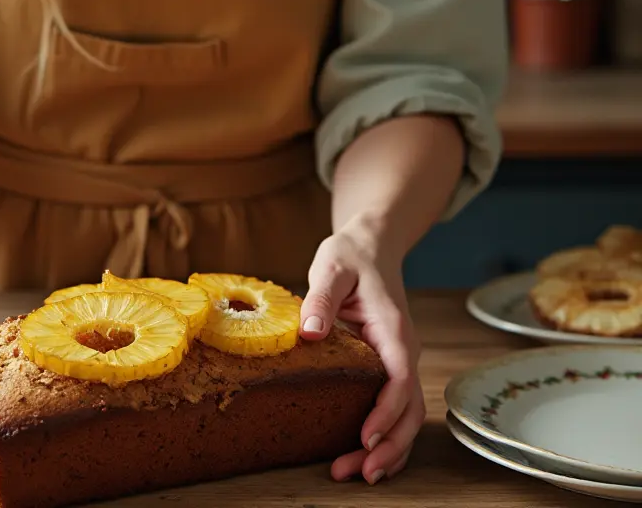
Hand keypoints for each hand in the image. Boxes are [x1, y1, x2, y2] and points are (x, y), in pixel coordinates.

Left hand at [299, 221, 423, 485]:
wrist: (371, 246)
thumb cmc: (352, 256)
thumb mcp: (331, 268)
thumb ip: (321, 298)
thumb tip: (310, 333)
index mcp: (393, 329)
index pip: (399, 379)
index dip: (385, 412)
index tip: (365, 437)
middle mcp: (403, 350)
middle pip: (409, 409)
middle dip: (388, 445)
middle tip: (359, 472)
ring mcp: (399, 361)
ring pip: (405, 415)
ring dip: (388, 448)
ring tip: (357, 473)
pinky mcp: (388, 366)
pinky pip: (394, 407)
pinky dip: (384, 434)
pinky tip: (364, 453)